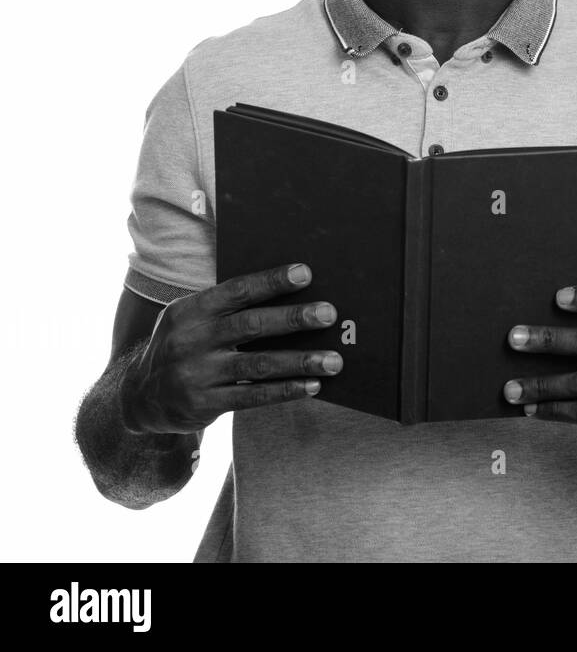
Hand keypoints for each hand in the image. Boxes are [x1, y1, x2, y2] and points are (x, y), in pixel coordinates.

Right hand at [122, 263, 342, 434]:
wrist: (139, 396)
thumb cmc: (183, 345)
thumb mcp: (191, 319)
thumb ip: (228, 309)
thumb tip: (291, 295)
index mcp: (190, 310)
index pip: (236, 290)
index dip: (271, 281)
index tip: (306, 274)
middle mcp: (191, 340)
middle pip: (251, 325)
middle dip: (293, 318)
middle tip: (328, 314)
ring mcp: (196, 374)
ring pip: (259, 364)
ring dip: (301, 361)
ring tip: (334, 360)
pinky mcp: (204, 404)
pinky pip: (253, 396)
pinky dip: (286, 390)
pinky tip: (313, 386)